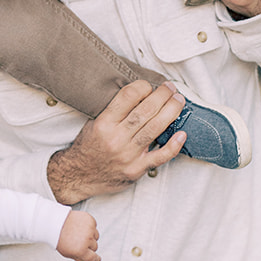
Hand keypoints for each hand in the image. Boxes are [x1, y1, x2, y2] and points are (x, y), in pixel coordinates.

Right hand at [46, 81, 186, 203]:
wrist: (78, 176)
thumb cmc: (88, 147)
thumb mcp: (94, 123)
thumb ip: (114, 110)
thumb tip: (140, 93)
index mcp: (104, 123)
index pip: (128, 96)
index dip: (143, 86)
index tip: (149, 85)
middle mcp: (116, 138)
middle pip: (146, 111)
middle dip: (162, 95)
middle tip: (170, 88)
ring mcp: (128, 155)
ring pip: (155, 128)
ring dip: (171, 112)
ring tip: (178, 101)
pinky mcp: (136, 170)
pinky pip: (160, 156)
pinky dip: (173, 145)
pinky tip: (182, 134)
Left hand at [57, 209, 100, 260]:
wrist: (54, 222)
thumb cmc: (60, 238)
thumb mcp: (68, 253)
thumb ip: (81, 260)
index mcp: (81, 250)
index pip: (95, 259)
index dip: (95, 260)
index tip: (95, 259)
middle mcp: (87, 240)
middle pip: (95, 247)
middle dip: (88, 246)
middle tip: (77, 241)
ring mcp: (89, 229)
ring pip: (96, 236)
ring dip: (90, 236)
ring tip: (77, 233)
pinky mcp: (90, 220)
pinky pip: (94, 226)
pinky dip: (89, 227)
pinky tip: (79, 226)